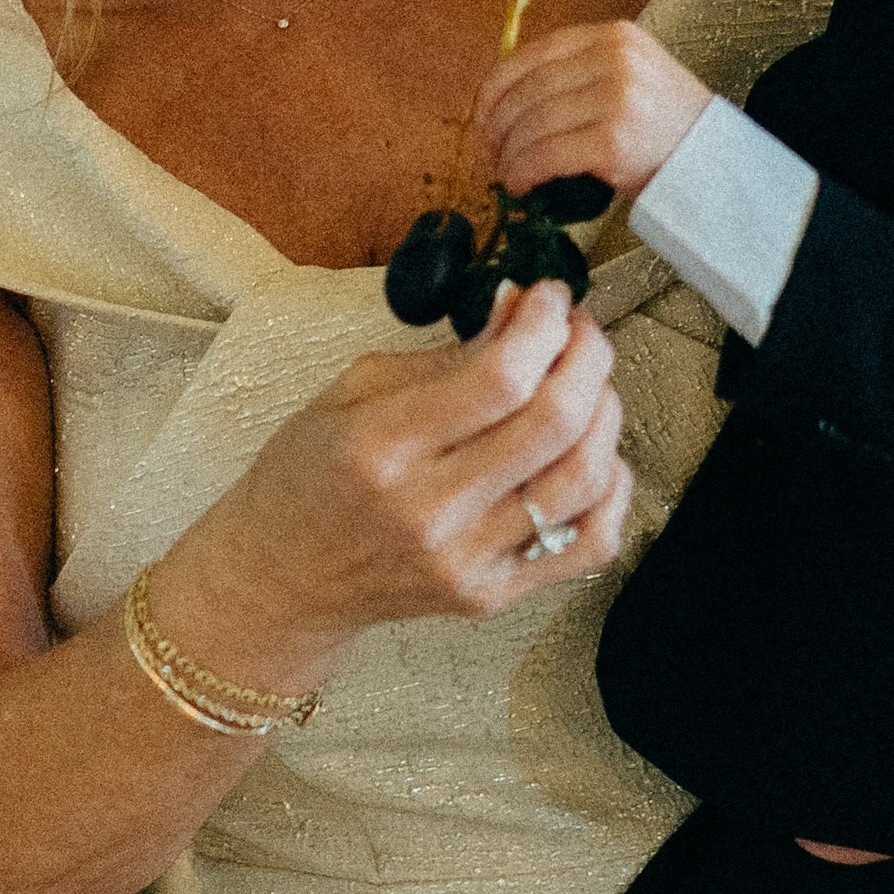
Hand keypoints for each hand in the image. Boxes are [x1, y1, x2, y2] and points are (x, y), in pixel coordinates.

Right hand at [167, 281, 632, 668]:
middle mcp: (429, 510)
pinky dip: (611, 489)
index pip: (499, 378)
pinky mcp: (493, 594)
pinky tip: (591, 455)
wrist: (282, 579)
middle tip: (578, 332)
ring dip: (604, 413)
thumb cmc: (308, 480)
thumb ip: (445, 356)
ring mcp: (467, 560)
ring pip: (583, 478)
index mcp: (382, 447)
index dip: (544, 325)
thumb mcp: (352, 392)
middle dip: (586, 355)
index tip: (549, 298)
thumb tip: (521, 311)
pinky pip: (591, 542)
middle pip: (553, 422)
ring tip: (587, 387)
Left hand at [475, 20, 713, 205]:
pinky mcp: (613, 142)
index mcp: (616, 37)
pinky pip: (546, 155)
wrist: (717, 164)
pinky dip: (523, 172)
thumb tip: (509, 97)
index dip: (498, 85)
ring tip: (505, 172)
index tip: (483, 112)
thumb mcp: (633, 76)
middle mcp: (615, 60)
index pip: (537, 53)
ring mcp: (616, 99)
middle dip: (498, 126)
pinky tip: (520, 185)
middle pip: (529, 90)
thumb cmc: (669, 128)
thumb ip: (583, 72)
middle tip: (490, 151)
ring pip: (532, 124)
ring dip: (508, 154)